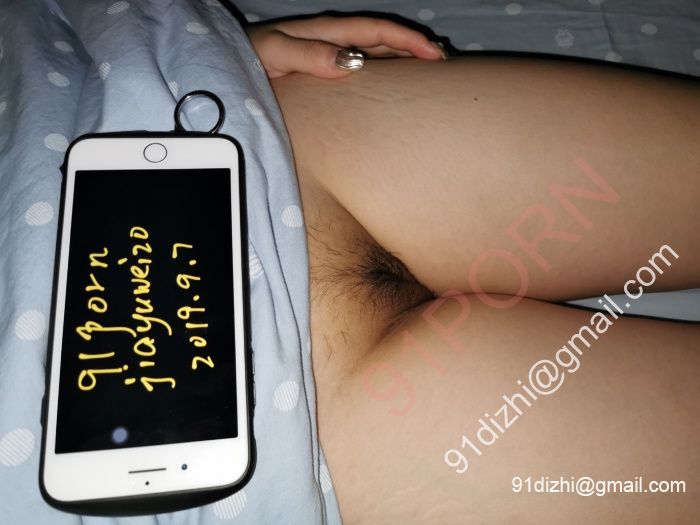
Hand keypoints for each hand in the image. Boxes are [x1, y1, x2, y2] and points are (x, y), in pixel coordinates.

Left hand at [247, 16, 445, 78]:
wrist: (231, 69)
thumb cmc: (249, 59)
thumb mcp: (275, 53)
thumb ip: (309, 54)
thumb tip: (351, 62)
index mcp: (326, 32)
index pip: (375, 31)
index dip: (407, 40)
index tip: (434, 54)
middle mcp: (333, 40)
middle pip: (383, 39)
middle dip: (414, 47)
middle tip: (444, 62)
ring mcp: (330, 54)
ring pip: (376, 52)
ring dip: (403, 59)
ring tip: (429, 72)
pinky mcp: (325, 69)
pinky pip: (363, 67)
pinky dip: (384, 72)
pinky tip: (395, 84)